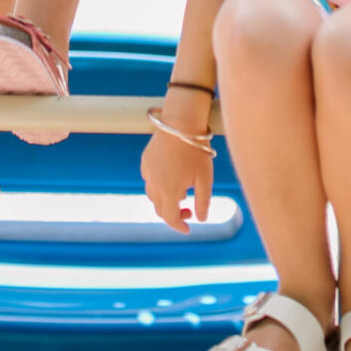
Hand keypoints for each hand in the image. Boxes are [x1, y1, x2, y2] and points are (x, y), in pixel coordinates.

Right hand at [141, 114, 213, 233]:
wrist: (182, 122)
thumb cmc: (197, 150)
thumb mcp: (205, 179)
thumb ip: (203, 202)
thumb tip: (201, 220)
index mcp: (169, 192)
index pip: (170, 218)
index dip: (180, 226)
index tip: (189, 228)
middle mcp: (154, 184)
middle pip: (160, 209)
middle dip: (174, 214)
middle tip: (189, 210)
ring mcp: (148, 172)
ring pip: (153, 195)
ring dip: (165, 200)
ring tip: (182, 193)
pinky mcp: (145, 161)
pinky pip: (149, 180)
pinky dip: (158, 186)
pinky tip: (171, 178)